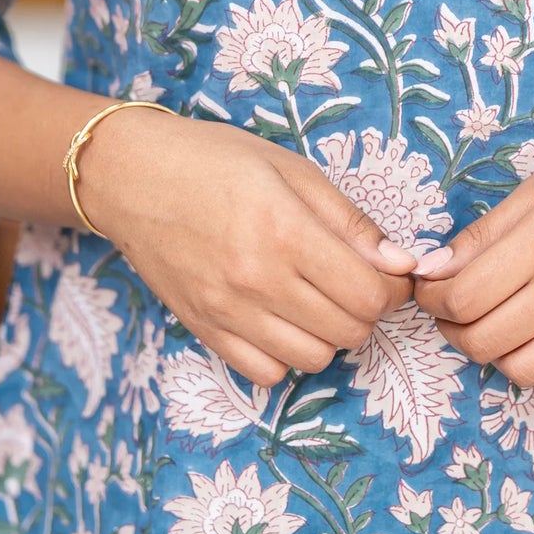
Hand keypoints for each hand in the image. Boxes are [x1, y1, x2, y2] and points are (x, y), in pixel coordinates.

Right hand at [77, 111, 416, 386]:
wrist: (131, 176)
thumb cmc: (215, 160)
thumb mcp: (291, 169)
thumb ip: (349, 221)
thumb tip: (402, 264)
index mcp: (285, 231)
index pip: (368, 293)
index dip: (391, 286)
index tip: (384, 270)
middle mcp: (257, 279)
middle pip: (349, 330)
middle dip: (365, 309)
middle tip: (353, 280)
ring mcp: (227, 311)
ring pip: (313, 358)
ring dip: (329, 334)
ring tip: (317, 299)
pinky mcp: (203, 329)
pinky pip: (265, 373)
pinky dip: (285, 355)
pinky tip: (282, 320)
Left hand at [410, 134, 533, 399]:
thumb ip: (487, 232)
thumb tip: (432, 268)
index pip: (465, 295)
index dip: (433, 298)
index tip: (431, 286)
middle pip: (485, 339)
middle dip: (453, 328)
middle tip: (453, 307)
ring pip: (523, 370)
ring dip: (494, 354)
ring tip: (493, 324)